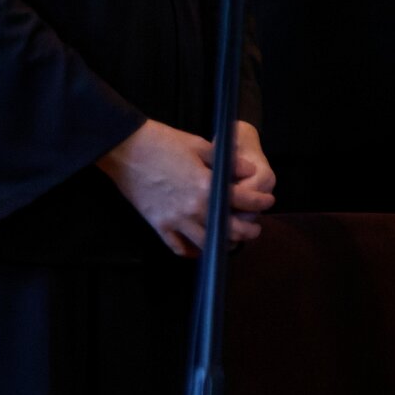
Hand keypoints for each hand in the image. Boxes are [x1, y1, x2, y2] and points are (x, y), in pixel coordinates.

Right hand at [96, 119, 274, 256]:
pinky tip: (200, 248)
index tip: (268, 201)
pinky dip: (191, 251)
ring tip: (233, 241)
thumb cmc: (165, 143)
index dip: (261, 202)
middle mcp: (192, 208)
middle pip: (229, 230)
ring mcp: (173, 220)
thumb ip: (229, 162)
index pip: (245, 201)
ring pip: (205, 244)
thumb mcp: (202, 146)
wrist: (126, 149)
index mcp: (206, 186)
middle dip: (247, 231)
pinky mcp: (157, 225)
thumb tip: (251, 172)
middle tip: (255, 229)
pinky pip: (177, 247)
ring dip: (223, 244)